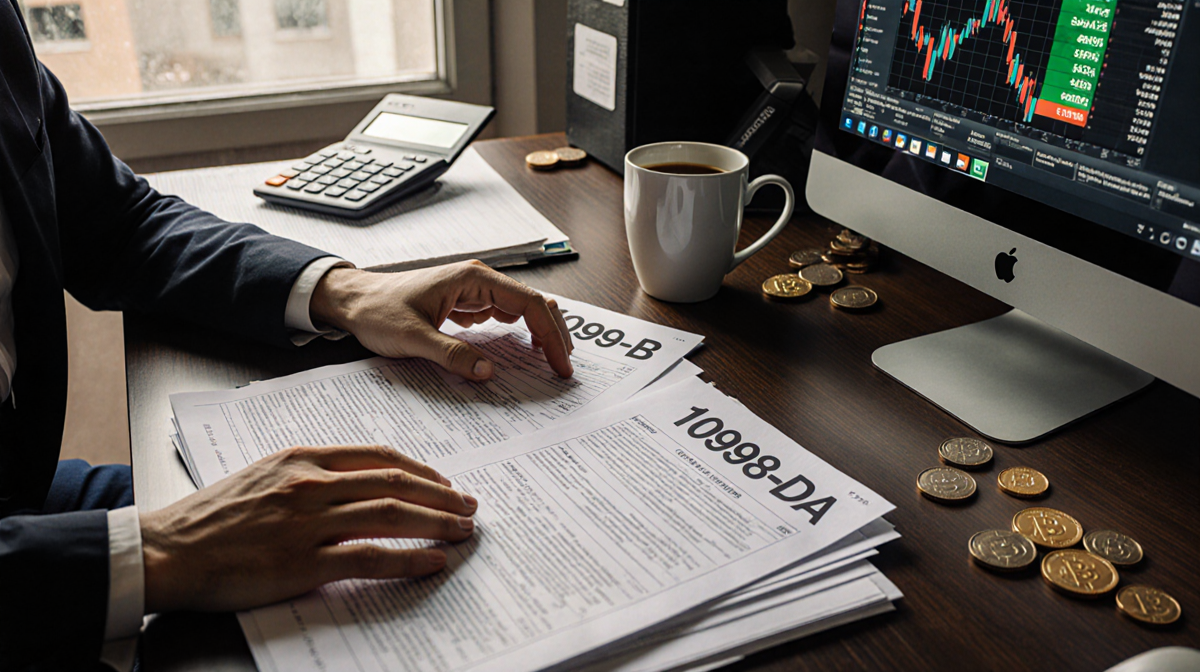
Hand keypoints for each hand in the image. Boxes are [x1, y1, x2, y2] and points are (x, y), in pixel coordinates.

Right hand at [140, 445, 477, 612]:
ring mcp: (309, 523)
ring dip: (436, 522)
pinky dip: (410, 559)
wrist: (167, 550)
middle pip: (395, 482)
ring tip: (462, 529)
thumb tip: (355, 482)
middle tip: (469, 505)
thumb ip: (308, 473)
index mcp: (303, 459)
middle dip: (441, 494)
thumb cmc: (212, 517)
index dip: (420, 469)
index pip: (379, 457)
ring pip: (392, 514)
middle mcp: (311, 485)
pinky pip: (371, 557)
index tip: (443, 481)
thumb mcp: (262, 475)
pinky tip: (432, 561)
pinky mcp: (304, 563)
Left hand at [310, 260, 573, 380]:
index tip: (560, 364)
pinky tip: (524, 353)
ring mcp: (474, 291)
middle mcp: (479, 280)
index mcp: (472, 278)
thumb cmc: (378, 311)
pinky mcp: (466, 304)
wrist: (352, 300)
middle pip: (533, 304)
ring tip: (552, 361)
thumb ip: (451, 355)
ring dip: (539, 333)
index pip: (528, 304)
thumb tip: (488, 373)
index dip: (550, 335)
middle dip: (553, 333)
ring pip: (522, 310)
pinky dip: (519, 335)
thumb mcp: (412, 338)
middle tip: (564, 367)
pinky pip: (503, 317)